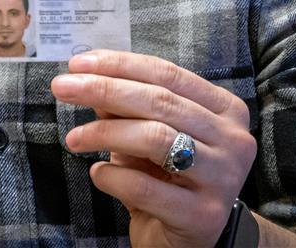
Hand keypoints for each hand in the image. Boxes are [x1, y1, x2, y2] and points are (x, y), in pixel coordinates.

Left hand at [51, 50, 256, 247]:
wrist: (190, 242)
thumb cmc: (168, 177)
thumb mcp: (149, 133)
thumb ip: (126, 105)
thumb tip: (88, 76)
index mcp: (225, 109)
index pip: (167, 73)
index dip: (119, 65)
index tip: (78, 64)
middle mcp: (233, 140)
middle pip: (159, 101)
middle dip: (104, 89)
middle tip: (62, 87)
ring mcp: (222, 178)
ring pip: (154, 138)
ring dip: (104, 132)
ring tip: (74, 138)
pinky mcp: (202, 216)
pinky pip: (144, 186)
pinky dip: (112, 176)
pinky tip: (97, 173)